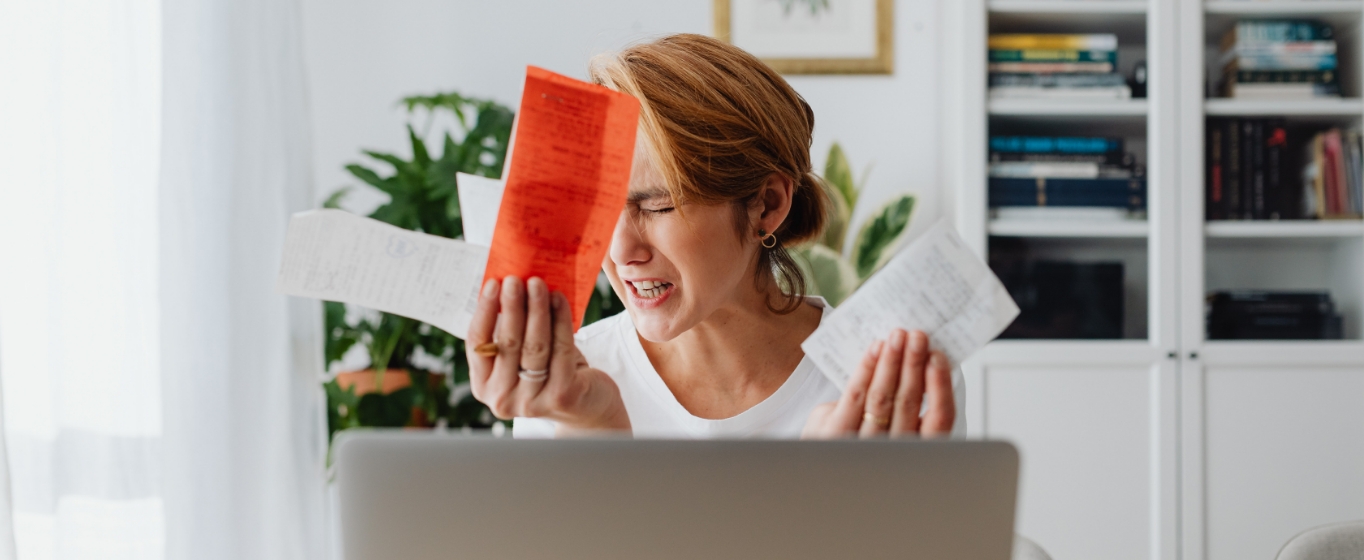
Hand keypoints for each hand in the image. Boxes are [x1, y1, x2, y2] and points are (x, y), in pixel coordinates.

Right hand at [467, 276, 629, 431]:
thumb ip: (510, 330)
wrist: (587, 407)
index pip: (477, 343)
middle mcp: (502, 399)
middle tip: (516, 278)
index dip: (484, 311)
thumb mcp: (522, 355)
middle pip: (507, 343)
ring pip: (534, 345)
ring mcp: (531, 401)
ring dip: (536, 309)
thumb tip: (506, 283)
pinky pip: (561, 349)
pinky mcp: (561, 395)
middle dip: (512, 306)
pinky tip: (560, 300)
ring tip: (538, 284)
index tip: (492, 283)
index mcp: (483, 386)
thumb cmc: (549, 371)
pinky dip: (560, 320)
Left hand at [802, 329, 953, 438]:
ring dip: (892, 362)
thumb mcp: (888, 424)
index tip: (937, 357)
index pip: (940, 421)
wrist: (821, 461)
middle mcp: (893, 449)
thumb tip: (912, 358)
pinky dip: (868, 368)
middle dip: (914, 364)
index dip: (941, 387)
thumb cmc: (858, 436)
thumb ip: (903, 401)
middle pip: (909, 403)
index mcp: (915, 447)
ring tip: (897, 337)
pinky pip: (857, 395)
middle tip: (917, 336)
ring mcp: (863, 444)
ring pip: (883, 398)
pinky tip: (876, 349)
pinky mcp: (837, 434)